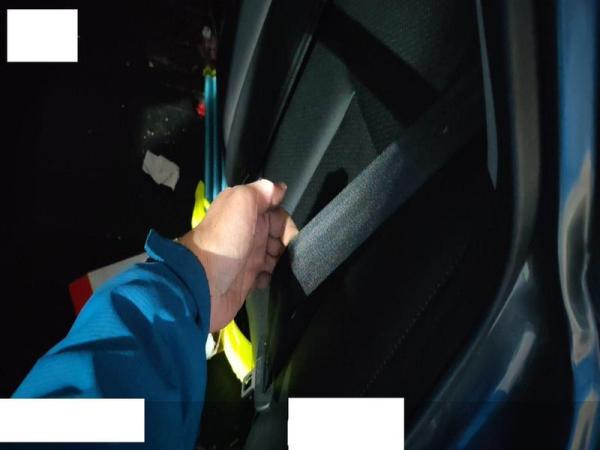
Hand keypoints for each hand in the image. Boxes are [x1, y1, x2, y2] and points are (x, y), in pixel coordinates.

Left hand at [179, 179, 297, 331]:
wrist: (202, 283)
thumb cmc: (223, 241)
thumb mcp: (240, 202)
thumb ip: (260, 191)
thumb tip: (279, 188)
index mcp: (246, 213)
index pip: (277, 213)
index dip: (286, 223)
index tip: (288, 235)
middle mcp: (248, 233)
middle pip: (279, 236)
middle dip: (286, 245)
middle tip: (278, 253)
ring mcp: (248, 257)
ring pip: (276, 256)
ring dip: (281, 262)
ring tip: (272, 268)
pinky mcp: (247, 280)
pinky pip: (268, 276)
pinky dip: (271, 278)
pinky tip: (264, 279)